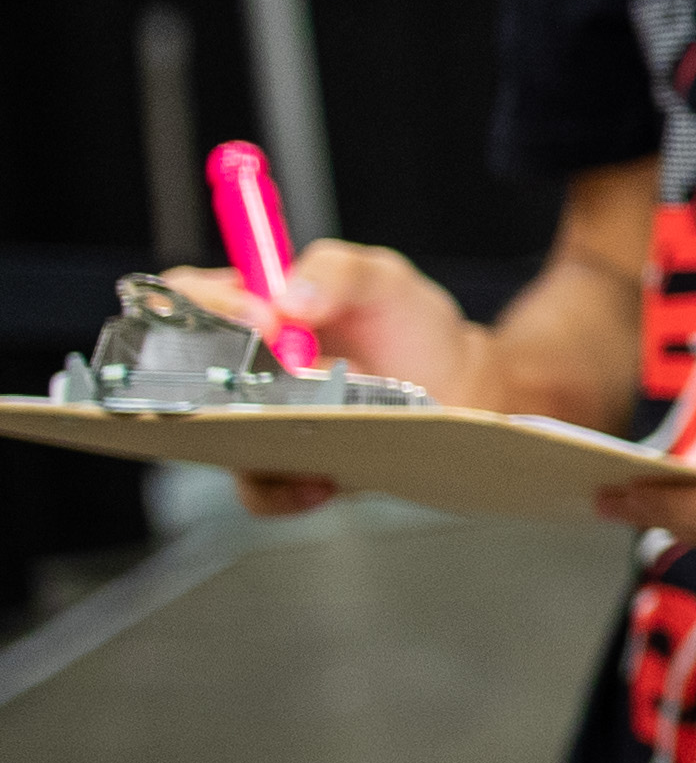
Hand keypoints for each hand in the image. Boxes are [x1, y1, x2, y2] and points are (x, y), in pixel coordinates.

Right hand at [156, 243, 493, 516]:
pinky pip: (259, 490)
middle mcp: (236, 366)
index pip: (187, 296)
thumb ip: (337, 271)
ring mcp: (253, 420)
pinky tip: (323, 478)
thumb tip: (289, 299)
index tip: (263, 316)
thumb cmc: (405, 323)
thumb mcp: (380, 278)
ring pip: (211, 440)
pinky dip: (284, 490)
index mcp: (250, 308)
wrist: (455, 383)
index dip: (206, 302)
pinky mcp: (282, 467)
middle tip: (277, 375)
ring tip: (303, 427)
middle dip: (209, 375)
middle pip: (174, 371)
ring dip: (247, 436)